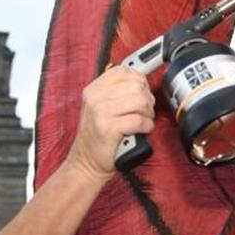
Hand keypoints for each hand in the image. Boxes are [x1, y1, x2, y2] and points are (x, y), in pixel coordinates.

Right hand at [67, 66, 154, 180]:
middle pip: (136, 85)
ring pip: (140, 101)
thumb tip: (141, 80)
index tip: (142, 91)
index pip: (123, 71)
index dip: (139, 80)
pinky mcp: (109, 129)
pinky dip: (147, 126)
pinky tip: (142, 130)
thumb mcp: (100, 107)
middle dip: (147, 99)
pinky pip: (139, 120)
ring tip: (143, 120)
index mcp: (93, 89)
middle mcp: (95, 98)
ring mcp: (100, 113)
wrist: (86, 162)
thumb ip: (116, 92)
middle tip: (144, 110)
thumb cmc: (98, 136)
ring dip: (148, 113)